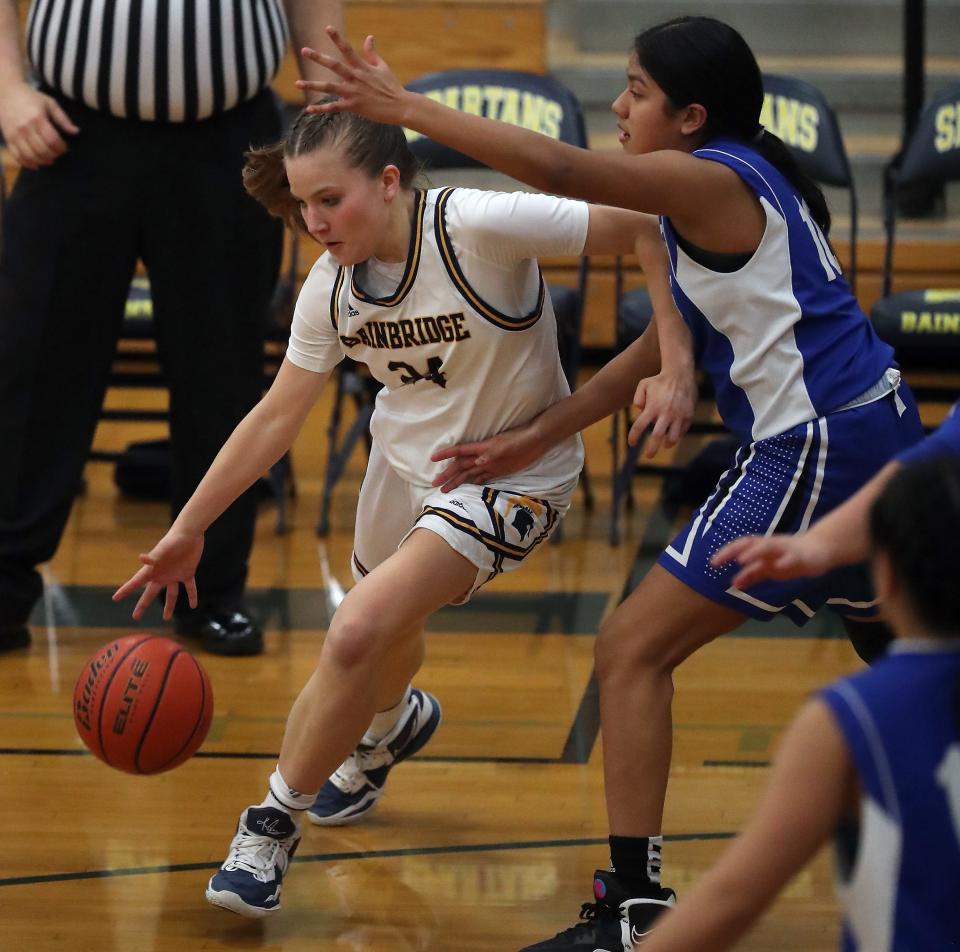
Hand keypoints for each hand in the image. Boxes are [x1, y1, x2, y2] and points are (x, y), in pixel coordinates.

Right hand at [0, 82, 78, 169]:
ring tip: (49, 159)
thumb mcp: (49, 103)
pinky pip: (17, 156)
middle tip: (57, 153)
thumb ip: (63, 119)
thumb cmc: (31, 97)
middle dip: (54, 155)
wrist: (5, 91)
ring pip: (30, 156)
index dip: (61, 148)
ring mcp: (15, 134)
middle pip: (42, 150)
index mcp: (37, 118)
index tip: (64, 147)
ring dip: (43, 161)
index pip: (52, 140)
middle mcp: (25, 127)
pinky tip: (36, 164)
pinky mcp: (8, 138)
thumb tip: (76, 132)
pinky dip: (28, 164)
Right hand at [112, 531, 203, 620]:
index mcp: (153, 570)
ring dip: (169, 606)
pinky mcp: (187, 573)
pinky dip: (192, 596)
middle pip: (150, 593)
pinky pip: (189, 587)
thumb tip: (141, 558)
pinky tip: (193, 606)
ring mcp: (174, 575)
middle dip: (142, 605)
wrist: (189, 533)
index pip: (136, 582)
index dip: (125, 590)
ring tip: (166, 618)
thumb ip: (153, 556)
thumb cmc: (173, 539)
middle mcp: (162, 574)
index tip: (115, 598)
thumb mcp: (162, 549)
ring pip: (171, 594)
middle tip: (135, 617)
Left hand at [296, 29, 407, 124]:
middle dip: (319, 58)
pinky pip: (334, 107)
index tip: (327, 28)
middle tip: (305, 50)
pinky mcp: (354, 106)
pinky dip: (321, 108)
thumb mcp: (383, 67)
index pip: (348, 49)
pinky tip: (308, 109)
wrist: (400, 107)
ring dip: (312, 85)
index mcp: (363, 67)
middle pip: (334, 65)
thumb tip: (368, 37)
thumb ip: (372, 53)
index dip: (337, 38)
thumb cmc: (392, 87)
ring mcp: (354, 92)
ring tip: (297, 83)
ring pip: (330, 87)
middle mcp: (356, 78)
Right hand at [430, 422, 546, 492]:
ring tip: (446, 489)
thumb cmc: (520, 441)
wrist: (535, 441)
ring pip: (469, 473)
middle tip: (436, 484)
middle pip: (461, 466)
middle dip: (448, 474)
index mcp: (482, 449)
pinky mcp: (498, 470)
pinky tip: (466, 489)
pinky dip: (473, 483)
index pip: (460, 451)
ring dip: (457, 481)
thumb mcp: (505, 447)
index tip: (433, 459)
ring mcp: (490, 464)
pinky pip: (482, 478)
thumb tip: (477, 463)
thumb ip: (491, 455)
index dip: (446, 455)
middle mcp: (482, 457)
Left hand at [627, 367, 696, 456]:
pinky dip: (677, 435)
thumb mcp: (643, 385)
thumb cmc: (659, 380)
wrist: (680, 374)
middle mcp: (665, 413)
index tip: (632, 443)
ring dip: (667, 444)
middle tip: (649, 456)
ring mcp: (678, 415)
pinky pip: (683, 431)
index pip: (639, 426)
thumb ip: (637, 399)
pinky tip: (674, 434)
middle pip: (656, 437)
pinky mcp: (688, 416)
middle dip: (652, 449)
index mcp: (652, 407)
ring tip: (664, 444)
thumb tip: (639, 412)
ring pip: (673, 438)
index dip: (634, 437)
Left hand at [711, 532, 830, 588]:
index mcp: (762, 547)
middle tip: (718, 561)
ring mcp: (785, 549)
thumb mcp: (769, 567)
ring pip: (768, 547)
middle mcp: (771, 545)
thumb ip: (753, 574)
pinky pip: (793, 558)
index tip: (712, 563)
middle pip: (749, 543)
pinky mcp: (801, 556)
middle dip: (733, 550)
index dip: (726, 552)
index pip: (740, 546)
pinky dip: (785, 561)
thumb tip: (734, 584)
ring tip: (742, 560)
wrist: (820, 549)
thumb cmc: (789, 557)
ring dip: (755, 552)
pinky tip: (779, 566)